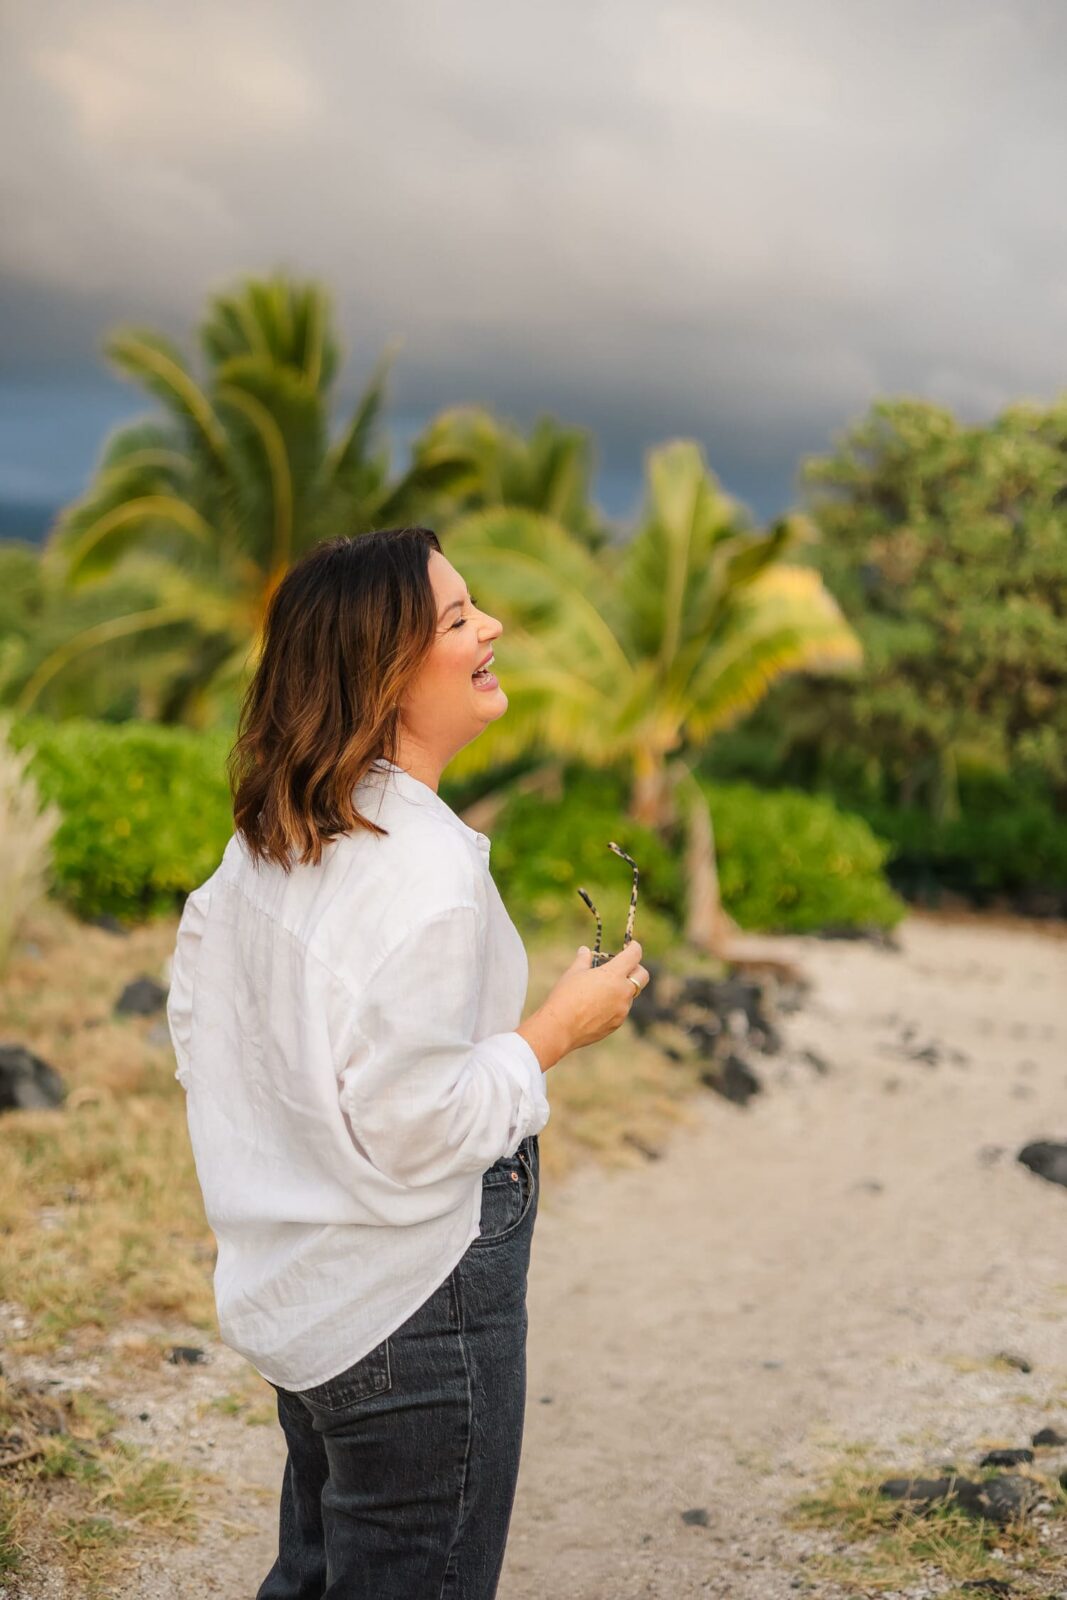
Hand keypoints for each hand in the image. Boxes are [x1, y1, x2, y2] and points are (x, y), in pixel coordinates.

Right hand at [539, 940, 647, 1054]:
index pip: (634, 955)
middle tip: (624, 967)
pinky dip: (615, 1004)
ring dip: (622, 988)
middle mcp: (623, 991)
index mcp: (613, 974)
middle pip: (643, 975)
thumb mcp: (574, 973)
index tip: (631, 946)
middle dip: (636, 968)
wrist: (560, 1027)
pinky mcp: (617, 1023)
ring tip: (601, 989)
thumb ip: (584, 960)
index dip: (634, 948)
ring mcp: (622, 1009)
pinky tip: (597, 1006)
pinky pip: (621, 1009)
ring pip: (630, 994)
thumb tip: (585, 950)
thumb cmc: (565, 996)